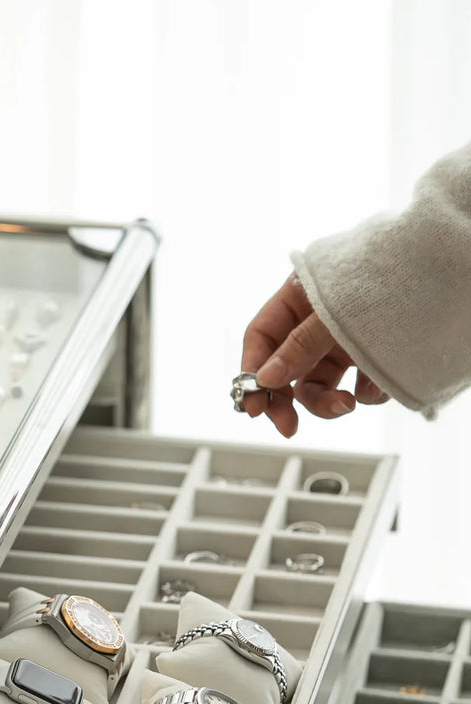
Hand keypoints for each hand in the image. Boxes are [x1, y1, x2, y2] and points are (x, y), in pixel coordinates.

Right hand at [241, 274, 388, 436]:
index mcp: (300, 297)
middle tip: (287, 426)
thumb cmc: (392, 277)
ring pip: (319, 385)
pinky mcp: (372, 358)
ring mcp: (345, 341)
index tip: (253, 407)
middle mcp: (318, 321)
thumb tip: (265, 379)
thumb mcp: (335, 314)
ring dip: (328, 403)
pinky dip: (365, 393)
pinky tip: (378, 384)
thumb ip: (299, 347)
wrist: (452, 277)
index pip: (261, 339)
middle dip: (286, 400)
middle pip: (284, 370)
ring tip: (347, 405)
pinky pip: (357, 388)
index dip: (252, 373)